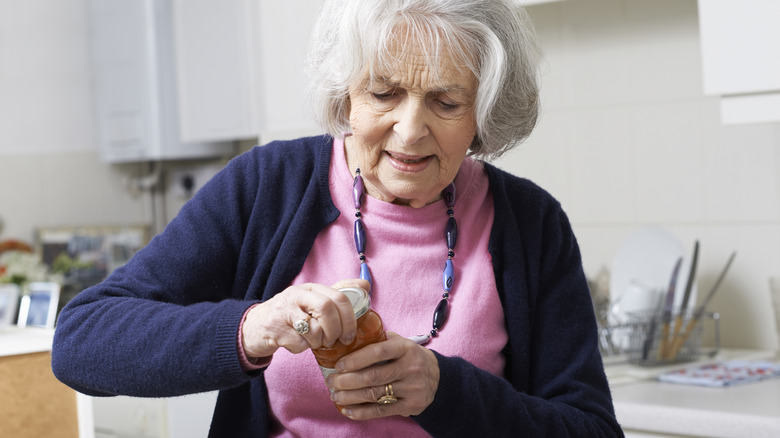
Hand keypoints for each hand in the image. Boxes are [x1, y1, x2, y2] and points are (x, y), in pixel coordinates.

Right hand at [241, 279, 368, 358]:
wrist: (254, 327)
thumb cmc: (290, 315)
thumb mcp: (312, 300)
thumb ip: (337, 293)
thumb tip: (365, 285)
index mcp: (310, 288)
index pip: (339, 297)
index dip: (350, 318)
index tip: (350, 334)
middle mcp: (296, 296)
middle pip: (327, 309)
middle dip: (336, 330)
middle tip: (335, 341)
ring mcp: (284, 312)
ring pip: (314, 330)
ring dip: (319, 342)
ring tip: (313, 342)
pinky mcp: (274, 330)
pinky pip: (299, 344)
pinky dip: (303, 349)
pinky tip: (297, 344)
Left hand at [326, 332, 439, 418]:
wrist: (438, 378)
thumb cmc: (411, 357)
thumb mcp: (402, 343)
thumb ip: (381, 340)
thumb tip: (350, 338)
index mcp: (406, 348)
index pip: (378, 352)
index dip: (356, 359)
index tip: (338, 365)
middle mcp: (410, 367)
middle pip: (373, 376)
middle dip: (347, 381)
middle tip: (331, 382)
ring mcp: (412, 388)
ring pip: (374, 394)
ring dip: (350, 397)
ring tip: (335, 395)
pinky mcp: (411, 405)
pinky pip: (382, 410)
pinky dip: (362, 412)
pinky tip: (347, 410)